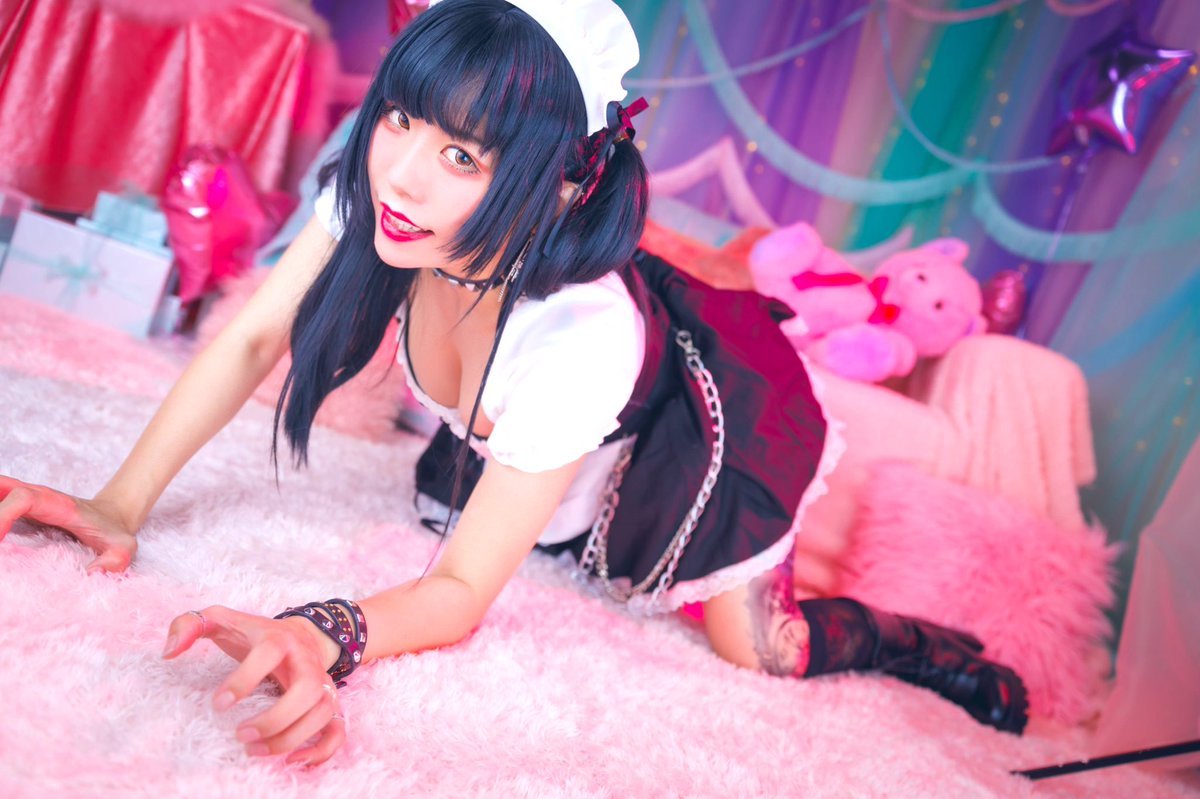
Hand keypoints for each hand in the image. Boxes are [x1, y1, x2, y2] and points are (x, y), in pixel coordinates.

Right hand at [0, 476, 137, 573]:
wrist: (111, 517)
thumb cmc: (112, 533)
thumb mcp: (123, 548)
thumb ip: (116, 560)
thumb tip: (94, 574)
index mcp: (58, 504)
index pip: (23, 498)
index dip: (3, 514)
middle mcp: (38, 497)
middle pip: (2, 491)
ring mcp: (27, 500)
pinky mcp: (20, 508)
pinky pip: (0, 503)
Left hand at [163, 606, 345, 765]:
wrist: (304, 634)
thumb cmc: (254, 633)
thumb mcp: (222, 620)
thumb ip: (189, 625)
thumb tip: (168, 653)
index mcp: (278, 638)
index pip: (269, 654)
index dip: (244, 679)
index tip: (219, 705)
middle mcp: (306, 661)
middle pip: (307, 690)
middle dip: (275, 718)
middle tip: (240, 734)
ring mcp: (322, 683)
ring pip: (323, 712)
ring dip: (292, 737)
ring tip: (254, 750)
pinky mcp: (329, 702)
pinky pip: (338, 730)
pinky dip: (322, 749)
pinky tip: (294, 761)